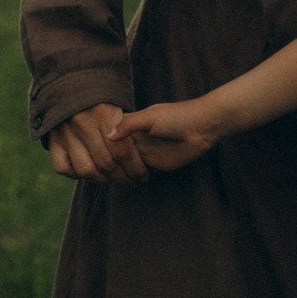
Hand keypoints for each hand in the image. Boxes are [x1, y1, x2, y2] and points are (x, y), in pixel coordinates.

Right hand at [43, 102, 146, 185]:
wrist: (71, 78)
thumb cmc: (103, 94)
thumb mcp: (120, 100)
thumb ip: (128, 124)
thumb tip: (128, 153)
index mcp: (103, 112)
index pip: (122, 151)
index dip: (135, 167)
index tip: (143, 175)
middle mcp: (82, 123)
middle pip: (106, 163)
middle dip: (124, 177)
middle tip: (133, 181)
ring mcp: (64, 132)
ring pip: (86, 170)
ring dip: (103, 180)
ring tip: (113, 179)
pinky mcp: (51, 140)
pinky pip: (63, 168)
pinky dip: (76, 175)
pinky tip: (90, 173)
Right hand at [107, 99, 223, 172]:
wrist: (201, 128)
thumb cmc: (177, 117)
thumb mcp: (151, 117)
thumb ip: (130, 124)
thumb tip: (108, 135)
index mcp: (131, 124)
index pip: (109, 137)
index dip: (101, 145)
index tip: (95, 153)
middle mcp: (135, 139)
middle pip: (114, 153)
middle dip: (108, 162)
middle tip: (102, 169)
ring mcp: (144, 152)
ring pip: (124, 165)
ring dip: (119, 172)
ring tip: (111, 177)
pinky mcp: (154, 165)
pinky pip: (137, 173)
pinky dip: (130, 177)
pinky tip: (123, 181)